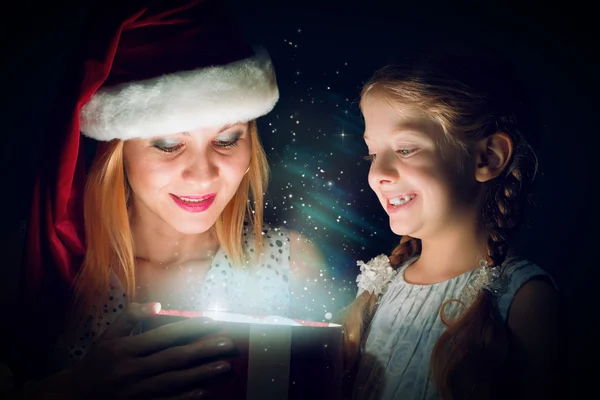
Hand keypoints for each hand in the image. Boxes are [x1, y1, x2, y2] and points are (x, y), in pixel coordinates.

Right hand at [69, 302, 233, 398]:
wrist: (75, 397)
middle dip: (203, 350)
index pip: (163, 336)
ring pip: (173, 381)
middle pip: (173, 358)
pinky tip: (203, 392)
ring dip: (200, 374)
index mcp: (124, 349)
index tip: (211, 321)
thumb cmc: (97, 362)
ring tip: (223, 366)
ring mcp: (135, 391)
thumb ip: (130, 317)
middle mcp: (131, 370)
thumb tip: (157, 305)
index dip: (188, 328)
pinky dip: (184, 398)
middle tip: (228, 344)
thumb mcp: (108, 336)